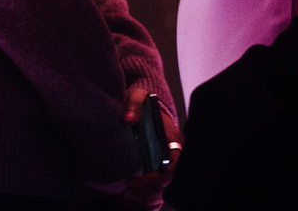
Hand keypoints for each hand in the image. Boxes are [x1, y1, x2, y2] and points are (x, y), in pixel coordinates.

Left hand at [119, 87, 177, 207]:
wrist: (144, 102)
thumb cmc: (143, 101)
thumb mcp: (137, 97)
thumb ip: (133, 105)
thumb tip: (127, 118)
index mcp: (171, 141)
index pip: (173, 168)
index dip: (158, 179)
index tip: (138, 179)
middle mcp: (170, 156)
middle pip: (165, 185)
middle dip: (145, 191)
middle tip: (126, 189)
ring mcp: (162, 165)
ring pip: (159, 192)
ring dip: (142, 197)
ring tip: (124, 194)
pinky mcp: (153, 170)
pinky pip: (152, 192)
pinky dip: (140, 199)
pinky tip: (126, 196)